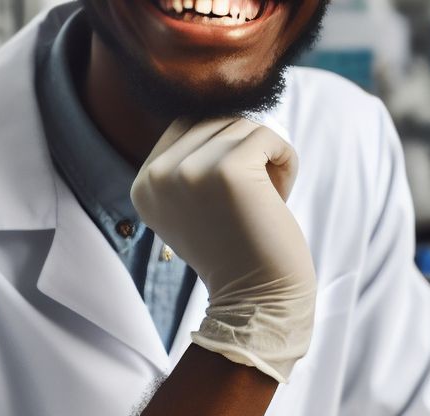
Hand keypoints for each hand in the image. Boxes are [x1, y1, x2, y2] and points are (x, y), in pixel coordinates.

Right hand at [132, 117, 315, 382]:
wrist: (258, 303)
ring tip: (264, 202)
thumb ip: (193, 159)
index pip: (187, 124)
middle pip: (215, 120)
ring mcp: (190, 170)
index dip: (222, 148)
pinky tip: (279, 198)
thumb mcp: (195, 204)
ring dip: (266, 159)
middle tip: (252, 201)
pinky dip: (286, 163)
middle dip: (245, 152)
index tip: (232, 196)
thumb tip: (221, 98)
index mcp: (143, 182)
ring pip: (243, 125)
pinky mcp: (228, 169)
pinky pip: (270, 136)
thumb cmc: (238, 251)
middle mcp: (158, 174)